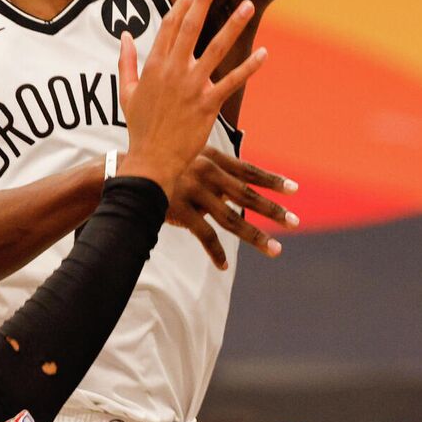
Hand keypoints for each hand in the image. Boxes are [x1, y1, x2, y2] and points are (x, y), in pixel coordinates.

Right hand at [118, 0, 267, 195]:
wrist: (152, 159)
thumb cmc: (140, 127)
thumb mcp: (126, 92)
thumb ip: (126, 62)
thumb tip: (125, 36)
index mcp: (154, 66)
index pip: (169, 25)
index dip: (183, 4)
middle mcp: (174, 71)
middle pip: (190, 26)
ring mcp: (192, 86)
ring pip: (216, 48)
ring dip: (233, 24)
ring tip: (248, 5)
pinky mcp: (208, 104)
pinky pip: (233, 81)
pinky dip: (249, 67)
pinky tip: (264, 53)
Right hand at [168, 147, 300, 269]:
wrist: (126, 172)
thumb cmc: (161, 166)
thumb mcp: (189, 156)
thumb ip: (213, 169)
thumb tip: (239, 186)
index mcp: (211, 158)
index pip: (249, 170)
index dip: (272, 180)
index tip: (294, 190)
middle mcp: (205, 173)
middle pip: (246, 196)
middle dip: (273, 210)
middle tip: (295, 222)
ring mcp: (193, 191)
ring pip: (231, 219)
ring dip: (255, 237)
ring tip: (276, 250)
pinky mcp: (179, 209)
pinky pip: (203, 235)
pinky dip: (215, 252)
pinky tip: (224, 266)